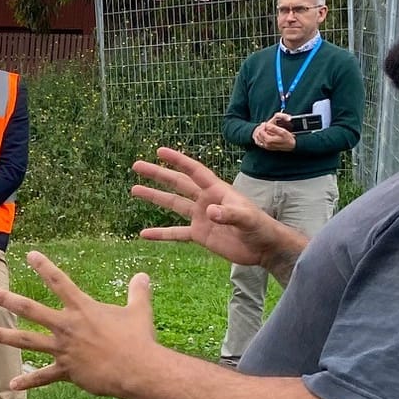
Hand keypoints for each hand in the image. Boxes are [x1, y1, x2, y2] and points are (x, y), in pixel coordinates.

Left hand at [0, 251, 161, 397]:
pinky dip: (28, 381)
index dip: (45, 267)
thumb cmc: (140, 340)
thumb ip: (137, 292)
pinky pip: (43, 377)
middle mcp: (68, 327)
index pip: (60, 282)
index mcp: (83, 309)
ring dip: (3, 336)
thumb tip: (143, 275)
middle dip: (8, 300)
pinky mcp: (67, 371)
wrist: (139, 370)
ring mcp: (64, 349)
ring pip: (27, 341)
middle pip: (32, 309)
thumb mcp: (139, 311)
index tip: (30, 255)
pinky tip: (10, 385)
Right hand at [129, 148, 303, 271]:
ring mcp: (201, 217)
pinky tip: (144, 234)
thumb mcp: (248, 219)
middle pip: (177, 184)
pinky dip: (160, 233)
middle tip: (137, 166)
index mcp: (216, 191)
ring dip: (154, 197)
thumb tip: (209, 213)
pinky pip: (176, 233)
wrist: (264, 247)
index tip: (160, 151)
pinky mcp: (199, 234)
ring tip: (134, 189)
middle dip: (158, 174)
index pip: (194, 172)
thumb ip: (230, 215)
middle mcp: (205, 200)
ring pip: (172, 204)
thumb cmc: (260, 228)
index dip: (178, 161)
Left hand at [251, 112, 296, 150]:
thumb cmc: (288, 138)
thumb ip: (273, 128)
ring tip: (266, 129)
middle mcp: (266, 144)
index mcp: (269, 140)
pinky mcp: (268, 147)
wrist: (292, 145)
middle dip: (261, 129)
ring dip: (261, 133)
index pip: (261, 131)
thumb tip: (267, 125)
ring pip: (258, 139)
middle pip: (258, 135)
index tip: (266, 123)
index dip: (263, 126)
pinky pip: (260, 142)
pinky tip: (266, 134)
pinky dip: (261, 138)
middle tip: (266, 125)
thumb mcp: (282, 131)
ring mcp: (267, 146)